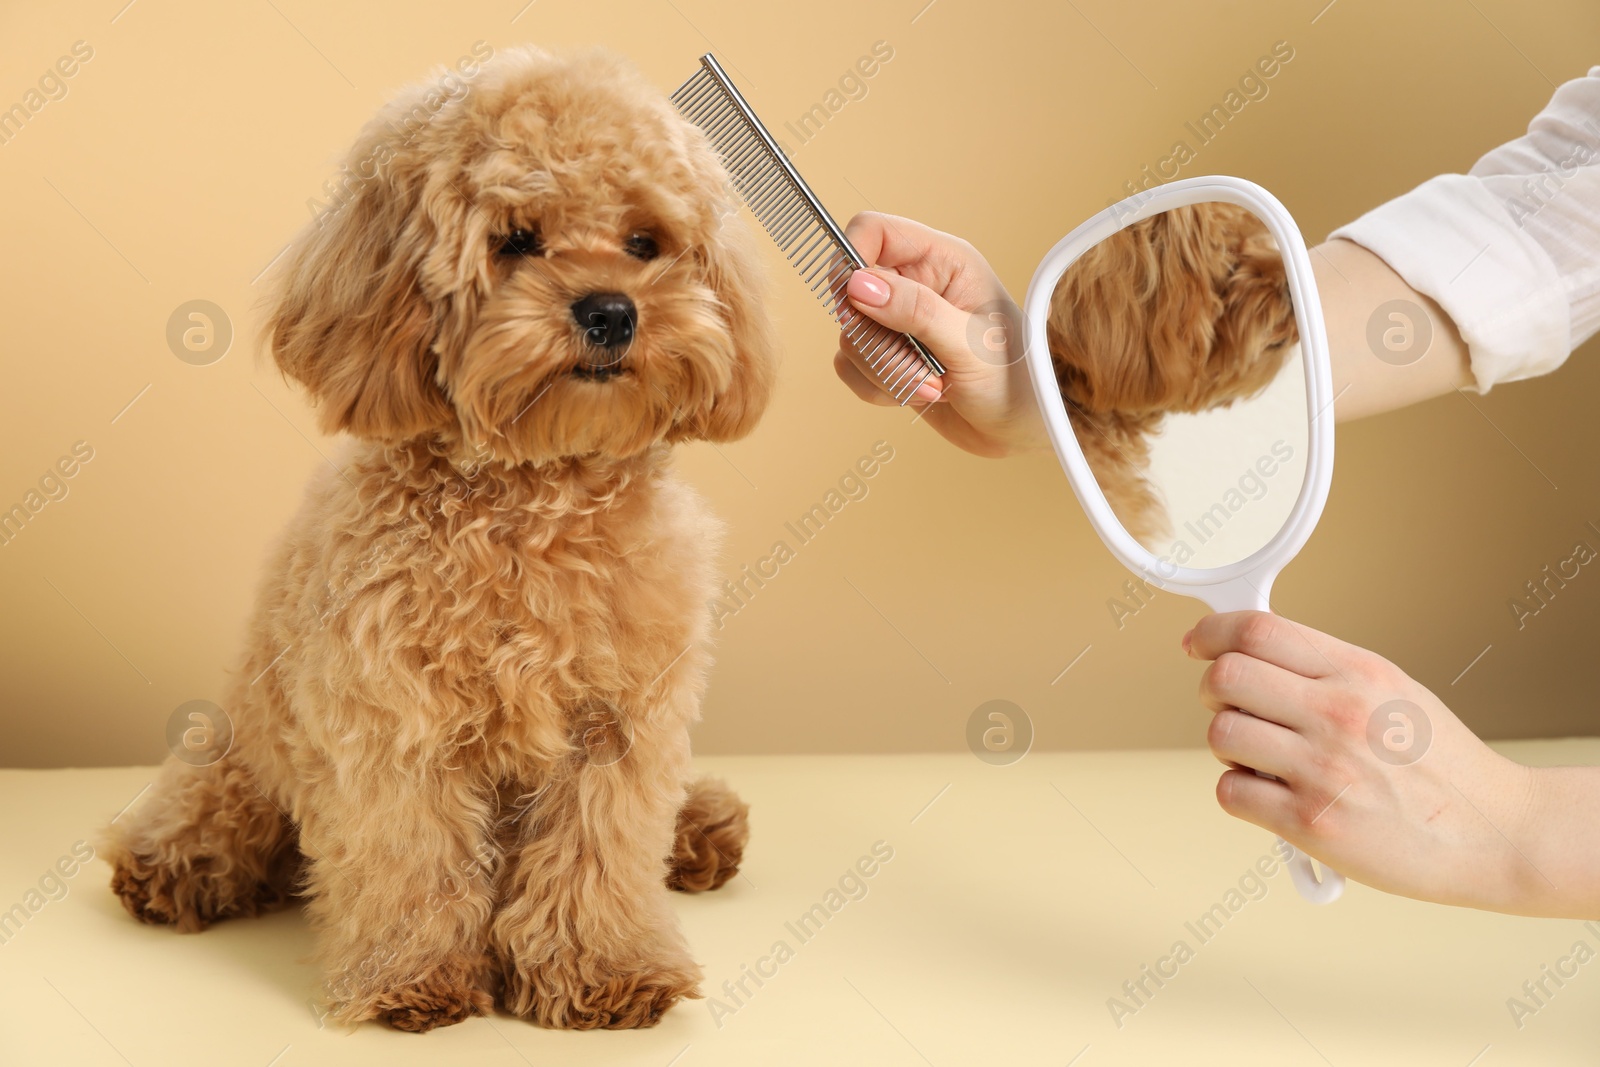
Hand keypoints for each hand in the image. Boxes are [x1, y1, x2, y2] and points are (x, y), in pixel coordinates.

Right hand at [834, 212, 1047, 457]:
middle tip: (922, 365)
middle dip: (880, 340)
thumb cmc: (1016, 378)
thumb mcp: (968, 342)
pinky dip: (880, 389)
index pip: (874, 232)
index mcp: (942, 261)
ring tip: (935, 386)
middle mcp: (916, 285)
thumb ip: (915, 310)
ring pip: (851, 336)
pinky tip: (921, 395)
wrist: (1024, 428)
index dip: (852, 260)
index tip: (854, 304)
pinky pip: (852, 367)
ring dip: (887, 371)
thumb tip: (857, 285)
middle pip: (852, 293)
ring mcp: (899, 322)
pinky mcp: (889, 357)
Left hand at [1185, 611, 1597, 916]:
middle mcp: (1338, 713)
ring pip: (1220, 734)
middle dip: (1214, 692)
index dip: (1212, 633)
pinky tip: (1274, 796)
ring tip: (1264, 758)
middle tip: (1234, 708)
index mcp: (1358, 672)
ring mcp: (1322, 769)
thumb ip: (1326, 670)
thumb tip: (1252, 652)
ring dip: (1228, 746)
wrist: (1495, 833)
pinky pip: (1231, 792)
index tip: (1196, 644)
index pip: (1257, 630)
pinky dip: (1241, 793)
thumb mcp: (1393, 691)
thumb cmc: (1442, 765)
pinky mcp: (1310, 822)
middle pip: (1225, 677)